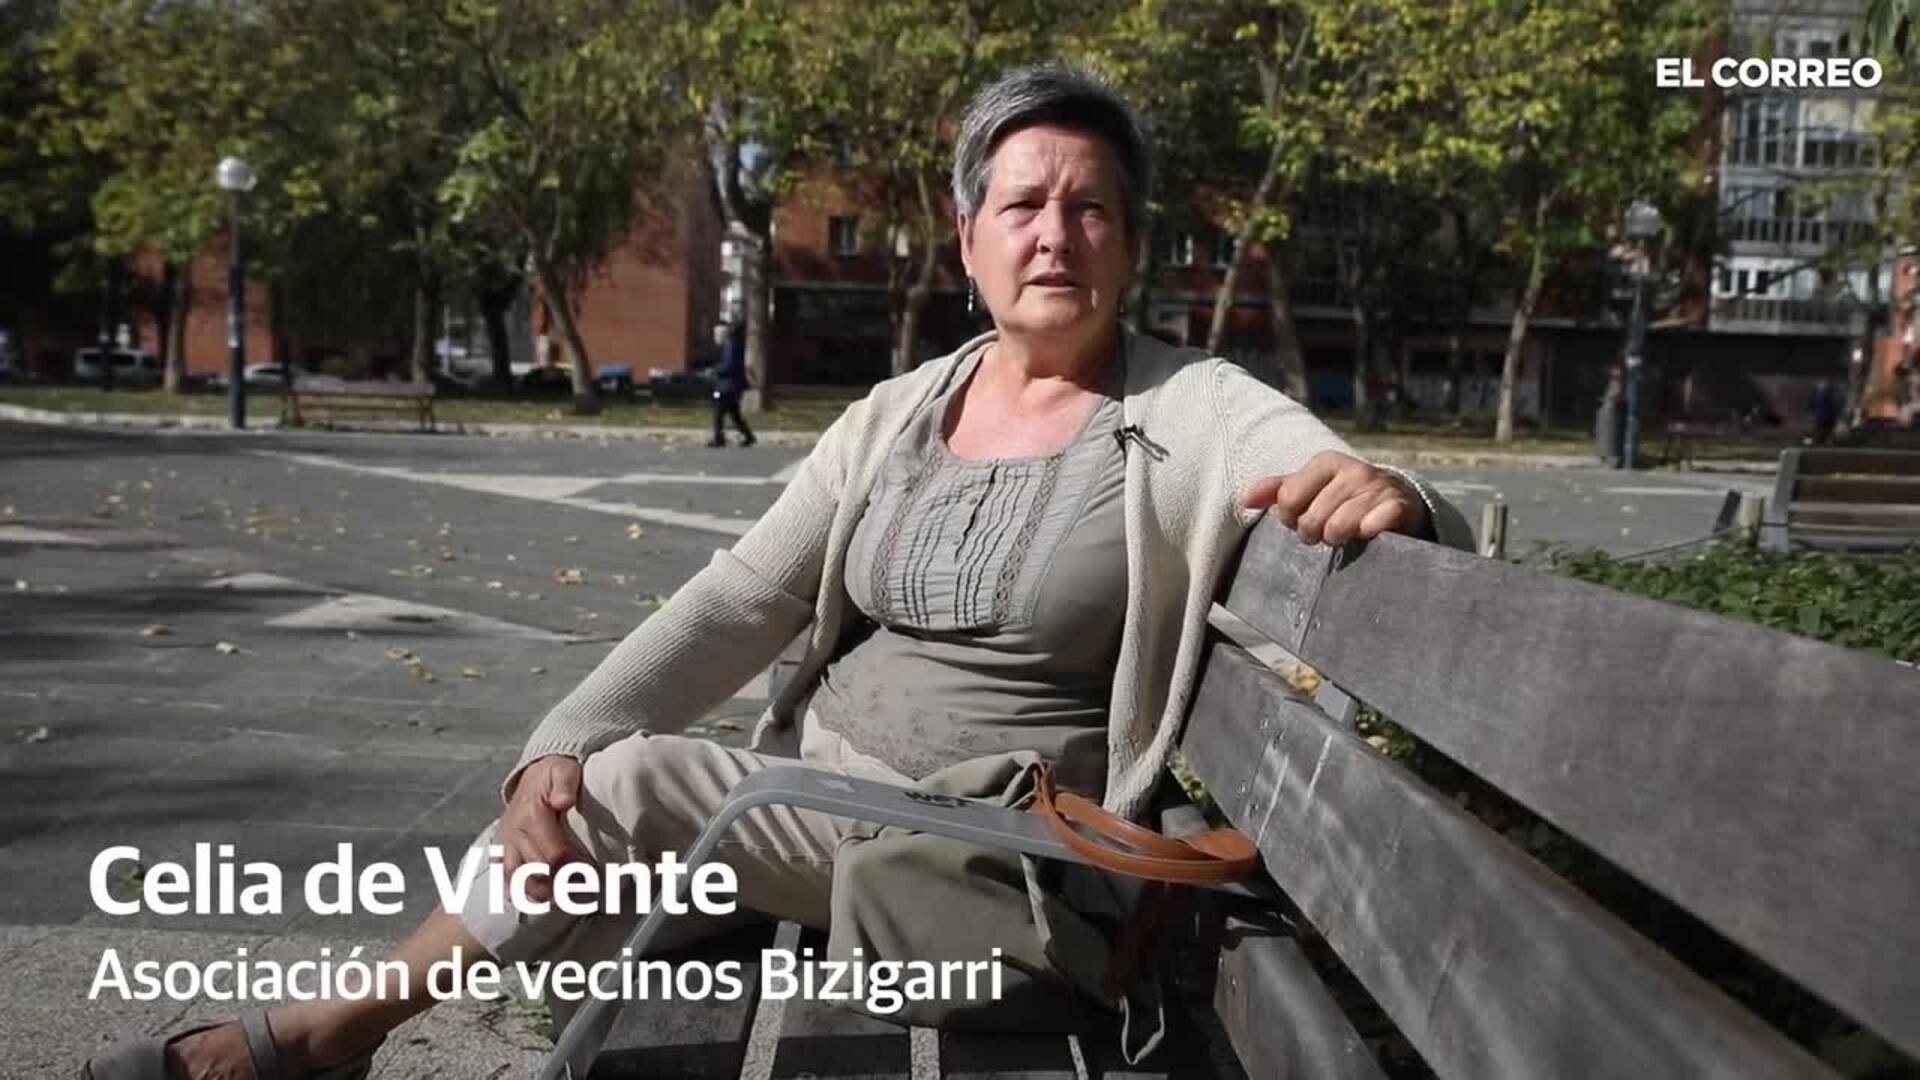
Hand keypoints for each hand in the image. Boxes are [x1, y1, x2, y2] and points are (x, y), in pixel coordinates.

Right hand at [501, 755, 582, 902]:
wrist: (533, 773)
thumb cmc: (553, 774)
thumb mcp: (562, 770)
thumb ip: (565, 784)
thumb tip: (564, 801)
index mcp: (531, 817)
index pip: (553, 854)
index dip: (573, 870)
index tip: (592, 878)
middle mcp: (515, 834)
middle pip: (535, 873)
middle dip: (559, 888)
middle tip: (583, 894)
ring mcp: (507, 844)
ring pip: (516, 879)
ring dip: (537, 894)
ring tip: (560, 901)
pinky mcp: (502, 849)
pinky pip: (502, 875)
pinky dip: (514, 891)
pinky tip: (531, 900)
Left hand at [1241, 451, 1429, 545]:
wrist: (1399, 499)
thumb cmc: (1344, 496)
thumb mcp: (1311, 487)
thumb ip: (1278, 490)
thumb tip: (1244, 498)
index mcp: (1326, 462)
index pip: (1288, 499)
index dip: (1290, 518)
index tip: (1302, 518)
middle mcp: (1353, 470)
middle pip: (1311, 518)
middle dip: (1313, 533)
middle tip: (1324, 532)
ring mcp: (1377, 488)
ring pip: (1338, 527)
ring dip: (1337, 539)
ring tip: (1344, 535)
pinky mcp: (1397, 506)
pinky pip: (1373, 525)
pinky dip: (1366, 534)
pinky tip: (1367, 533)